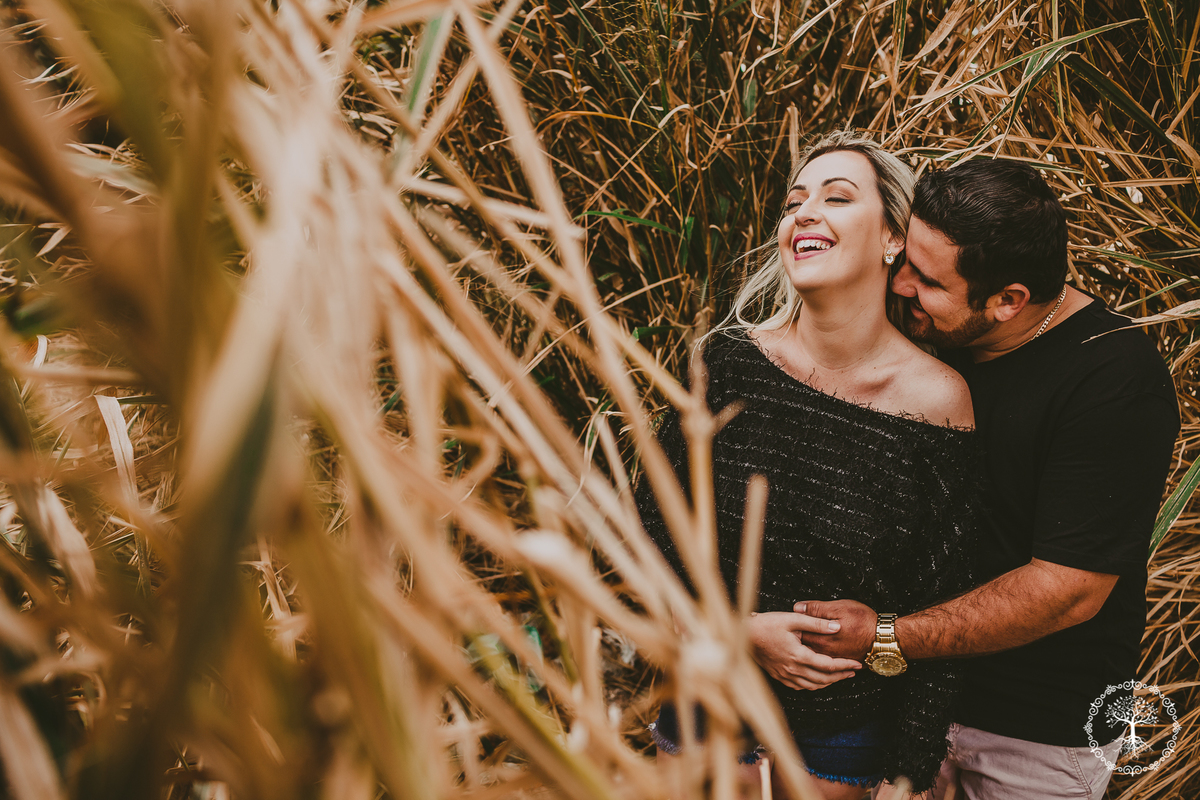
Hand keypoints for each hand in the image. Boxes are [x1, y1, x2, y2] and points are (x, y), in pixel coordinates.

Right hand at [745, 611, 860, 690]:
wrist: (744, 634)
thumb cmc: (767, 624)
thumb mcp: (793, 619)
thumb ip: (816, 623)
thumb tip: (837, 627)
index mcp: (798, 656)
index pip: (828, 665)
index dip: (845, 665)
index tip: (857, 664)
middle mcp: (793, 669)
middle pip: (823, 679)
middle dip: (841, 676)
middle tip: (853, 672)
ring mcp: (785, 675)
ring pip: (812, 686)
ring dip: (828, 683)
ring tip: (839, 677)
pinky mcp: (778, 676)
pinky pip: (800, 687)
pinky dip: (812, 685)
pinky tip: (816, 680)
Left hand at [793, 600, 876, 659]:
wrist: (884, 639)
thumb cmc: (864, 621)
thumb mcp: (840, 608)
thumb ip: (817, 609)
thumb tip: (797, 608)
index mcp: (820, 638)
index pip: (796, 634)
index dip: (790, 627)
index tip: (787, 622)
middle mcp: (823, 652)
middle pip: (801, 647)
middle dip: (794, 640)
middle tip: (789, 632)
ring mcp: (831, 659)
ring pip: (810, 656)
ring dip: (804, 649)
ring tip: (799, 643)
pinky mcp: (839, 662)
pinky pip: (822, 663)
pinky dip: (815, 658)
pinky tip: (814, 652)